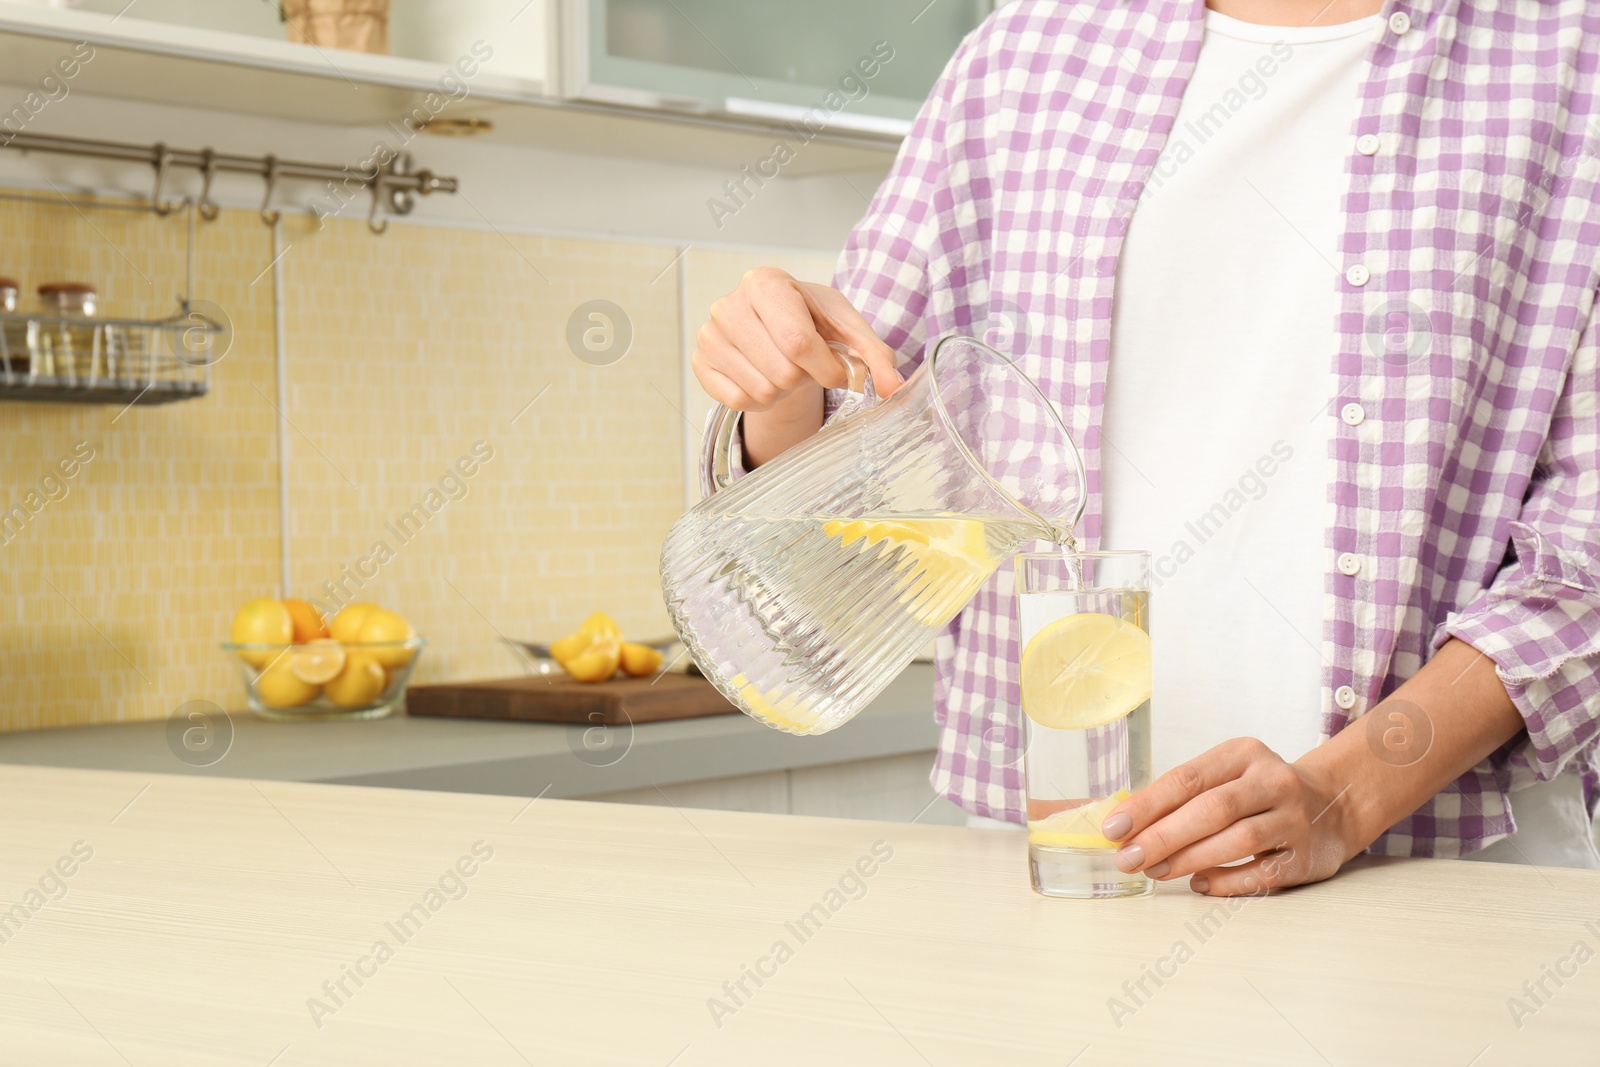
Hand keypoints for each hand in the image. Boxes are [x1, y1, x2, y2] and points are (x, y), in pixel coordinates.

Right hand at [691, 267, 901, 412]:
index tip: (837, 371)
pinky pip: (738, 402)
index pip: (798, 343)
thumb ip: (874, 355)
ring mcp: (709, 334)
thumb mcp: (847, 329)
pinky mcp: (700, 363)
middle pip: (782, 372)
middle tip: (804, 366)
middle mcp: (729, 304)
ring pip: (762, 391)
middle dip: (805, 379)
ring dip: (784, 392)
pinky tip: (763, 378)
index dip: (826, 368)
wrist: (774, 327)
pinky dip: (759, 401)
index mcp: (765, 283)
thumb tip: (896, 388)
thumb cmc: (811, 322)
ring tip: (784, 370)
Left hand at [1100, 737, 1360, 896]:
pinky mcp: (1306, 855)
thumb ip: (1184, 794)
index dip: (1147, 804)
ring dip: (1189, 859)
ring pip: (1237, 839)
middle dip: (1163, 836)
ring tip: (1155, 871)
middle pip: (1211, 809)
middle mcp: (1272, 780)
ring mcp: (1294, 818)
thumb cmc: (1261, 792)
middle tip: (1128, 858)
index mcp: (1243, 753)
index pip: (1187, 778)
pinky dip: (1226, 880)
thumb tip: (1126, 824)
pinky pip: (1261, 872)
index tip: (1114, 828)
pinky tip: (1199, 884)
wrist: (1335, 805)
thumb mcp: (1229, 775)